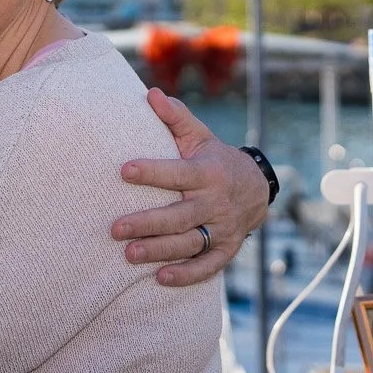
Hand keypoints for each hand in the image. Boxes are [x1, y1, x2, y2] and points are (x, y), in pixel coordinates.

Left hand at [113, 88, 270, 285]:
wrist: (257, 188)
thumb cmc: (215, 159)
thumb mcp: (200, 136)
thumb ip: (175, 118)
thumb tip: (151, 94)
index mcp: (208, 172)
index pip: (178, 173)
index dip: (152, 172)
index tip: (123, 170)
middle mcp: (216, 202)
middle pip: (180, 216)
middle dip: (147, 223)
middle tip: (115, 229)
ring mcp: (223, 228)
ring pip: (190, 243)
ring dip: (160, 251)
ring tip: (129, 255)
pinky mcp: (227, 250)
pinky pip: (207, 266)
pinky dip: (187, 275)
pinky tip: (161, 278)